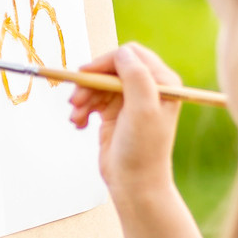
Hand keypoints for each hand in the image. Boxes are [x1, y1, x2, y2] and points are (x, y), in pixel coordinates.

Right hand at [68, 42, 183, 199]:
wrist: (134, 184)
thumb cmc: (143, 150)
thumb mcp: (143, 110)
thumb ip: (136, 77)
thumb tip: (122, 53)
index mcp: (162, 82)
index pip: (130, 55)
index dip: (105, 62)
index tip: (86, 75)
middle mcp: (148, 88)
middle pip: (110, 69)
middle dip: (91, 82)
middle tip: (74, 100)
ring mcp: (130, 101)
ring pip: (98, 84)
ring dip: (83, 97)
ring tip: (75, 116)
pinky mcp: (114, 114)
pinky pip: (93, 100)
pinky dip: (82, 109)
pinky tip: (78, 123)